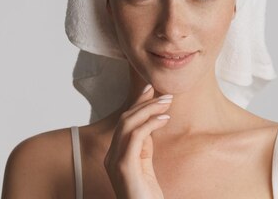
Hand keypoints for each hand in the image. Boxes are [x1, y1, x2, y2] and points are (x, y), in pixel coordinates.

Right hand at [104, 84, 171, 198]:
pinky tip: (164, 119)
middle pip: (124, 120)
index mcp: (116, 155)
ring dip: (148, 109)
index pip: (124, 123)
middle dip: (143, 102)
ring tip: (166, 102)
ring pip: (127, 124)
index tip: (149, 89)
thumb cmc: (146, 197)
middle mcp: (111, 156)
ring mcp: (115, 162)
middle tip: (163, 92)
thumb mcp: (145, 167)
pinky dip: (149, 124)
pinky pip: (135, 137)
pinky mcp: (124, 167)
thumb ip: (144, 148)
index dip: (136, 104)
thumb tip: (152, 124)